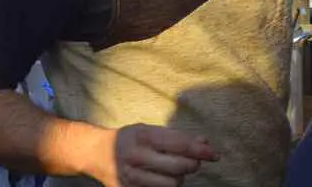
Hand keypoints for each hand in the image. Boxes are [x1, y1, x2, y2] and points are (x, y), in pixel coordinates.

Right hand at [88, 124, 217, 186]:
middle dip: (193, 165)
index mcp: (144, 136)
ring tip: (175, 170)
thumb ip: (177, 136)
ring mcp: (130, 177)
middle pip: (178, 167)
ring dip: (180, 178)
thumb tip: (205, 142)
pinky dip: (166, 186)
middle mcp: (136, 157)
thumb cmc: (130, 139)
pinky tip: (163, 179)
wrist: (96, 153)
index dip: (201, 150)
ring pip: (171, 184)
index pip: (180, 145)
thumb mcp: (151, 130)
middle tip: (194, 162)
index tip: (214, 154)